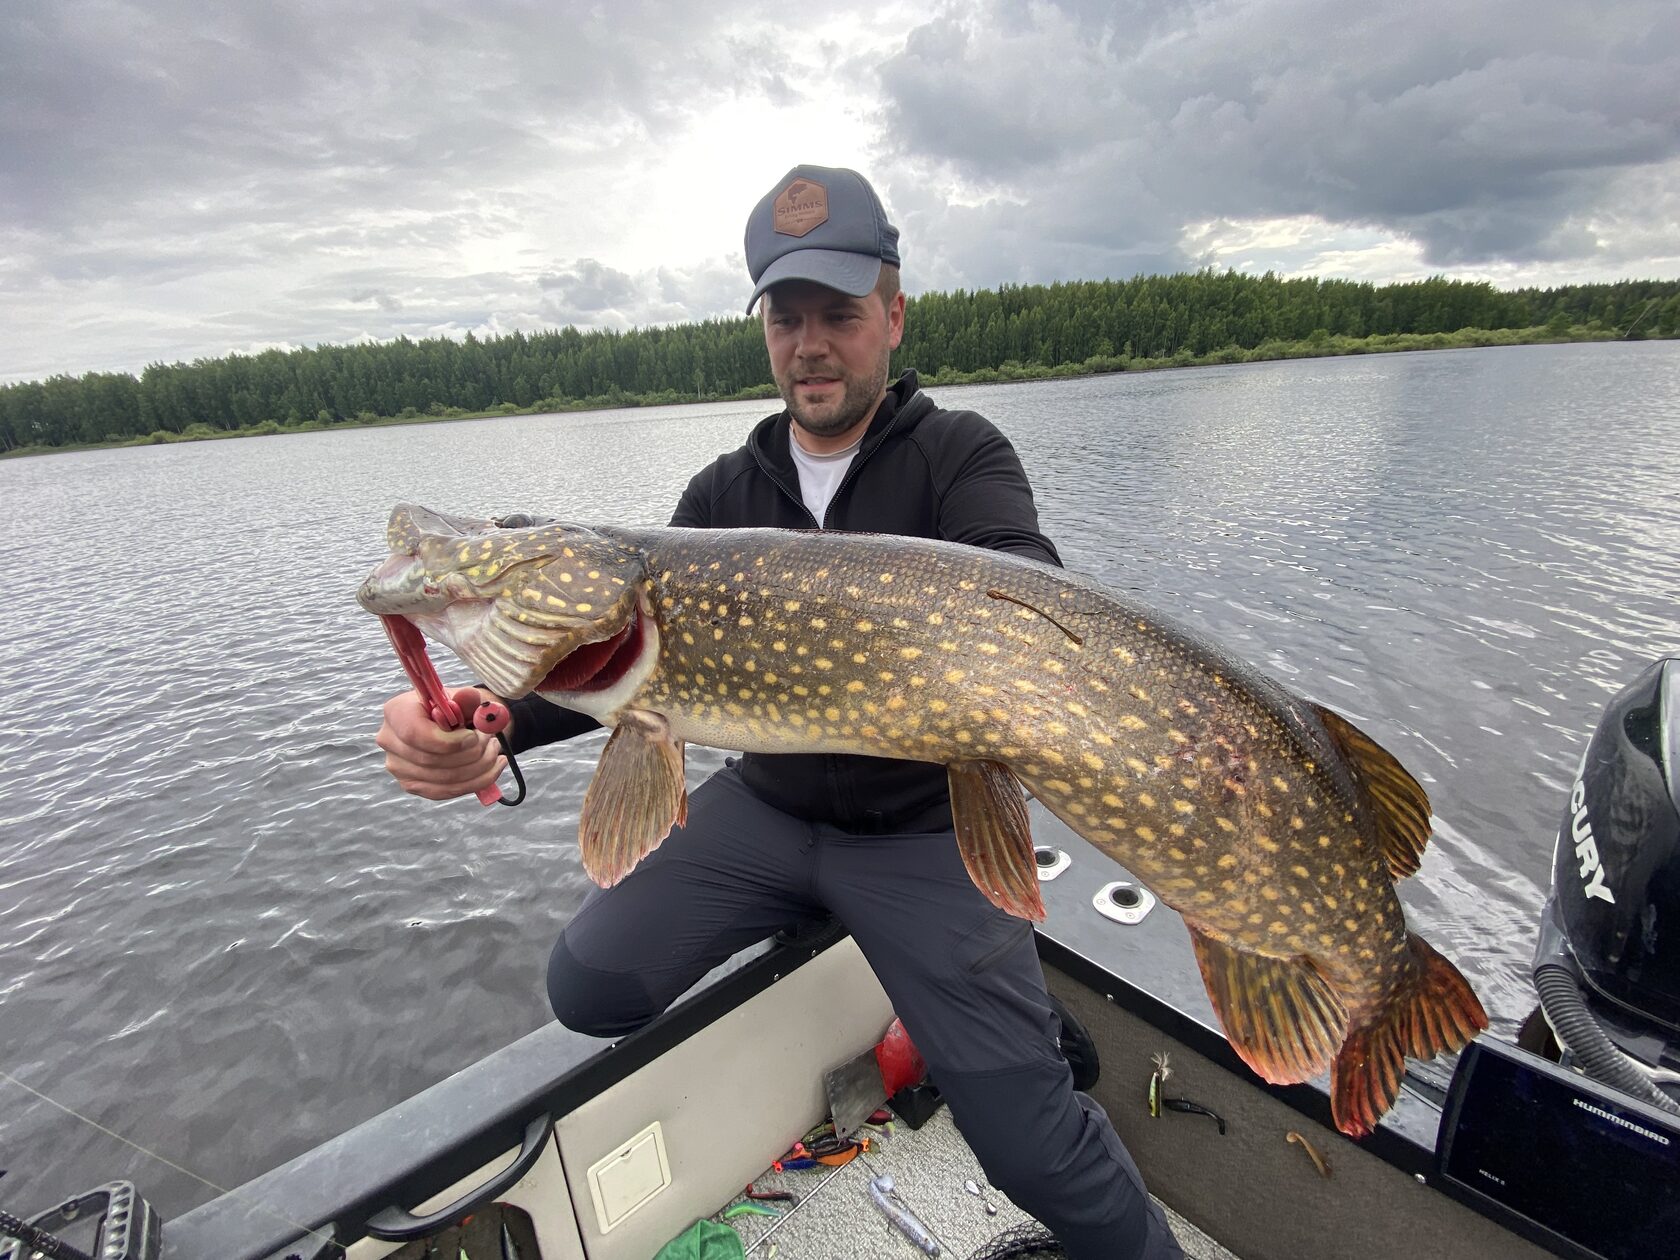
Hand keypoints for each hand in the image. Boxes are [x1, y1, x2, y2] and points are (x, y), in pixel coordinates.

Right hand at [376, 687, 507, 799]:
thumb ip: (467, 698)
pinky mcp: (412, 785)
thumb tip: (469, 697)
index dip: (448, 741)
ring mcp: (398, 767)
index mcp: (396, 711)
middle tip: (492, 740)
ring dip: (478, 767)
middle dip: (471, 754)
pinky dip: (477, 782)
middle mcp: (390, 740)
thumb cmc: (455, 708)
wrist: (454, 723)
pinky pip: (447, 791)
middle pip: (431, 760)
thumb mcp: (463, 698)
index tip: (473, 736)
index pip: (414, 733)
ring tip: (494, 749)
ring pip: (443, 779)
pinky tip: (494, 767)